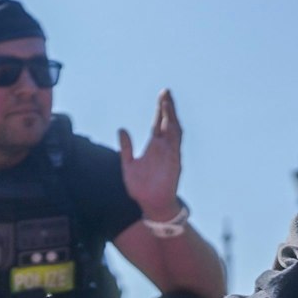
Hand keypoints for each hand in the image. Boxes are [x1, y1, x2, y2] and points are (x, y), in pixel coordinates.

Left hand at [118, 90, 183, 218]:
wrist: (150, 205)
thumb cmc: (141, 187)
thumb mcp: (128, 164)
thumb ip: (125, 148)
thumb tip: (121, 129)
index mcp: (154, 147)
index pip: (158, 123)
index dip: (160, 109)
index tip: (161, 96)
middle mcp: (164, 148)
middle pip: (168, 123)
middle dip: (167, 108)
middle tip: (166, 92)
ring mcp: (170, 154)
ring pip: (174, 131)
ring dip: (171, 117)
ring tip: (168, 103)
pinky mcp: (174, 163)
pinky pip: (176, 146)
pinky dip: (175, 134)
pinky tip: (172, 123)